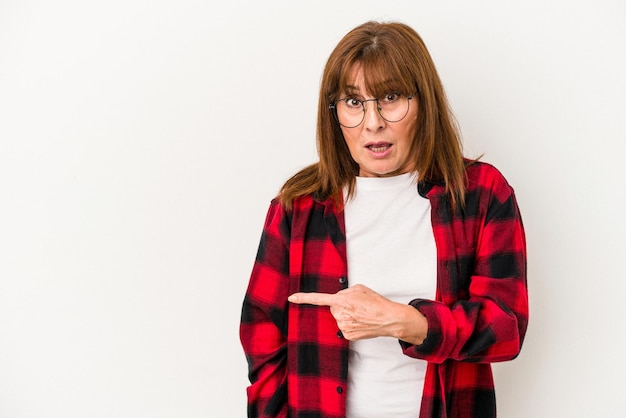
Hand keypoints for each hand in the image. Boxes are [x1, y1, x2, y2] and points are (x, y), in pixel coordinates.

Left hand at [288, 284, 427, 342]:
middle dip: (341, 305)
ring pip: (339, 318)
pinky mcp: (347, 336)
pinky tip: (361, 323)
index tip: (291, 298)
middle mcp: (340, 314)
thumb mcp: (359, 289)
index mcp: (342, 300)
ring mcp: (343, 326)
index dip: (303, 298)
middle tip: (356, 306)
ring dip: (347, 315)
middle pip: (333, 308)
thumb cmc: (376, 302)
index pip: (318, 299)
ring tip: (361, 314)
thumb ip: (344, 292)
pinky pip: (344, 327)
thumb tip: (338, 299)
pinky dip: (351, 324)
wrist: (389, 319)